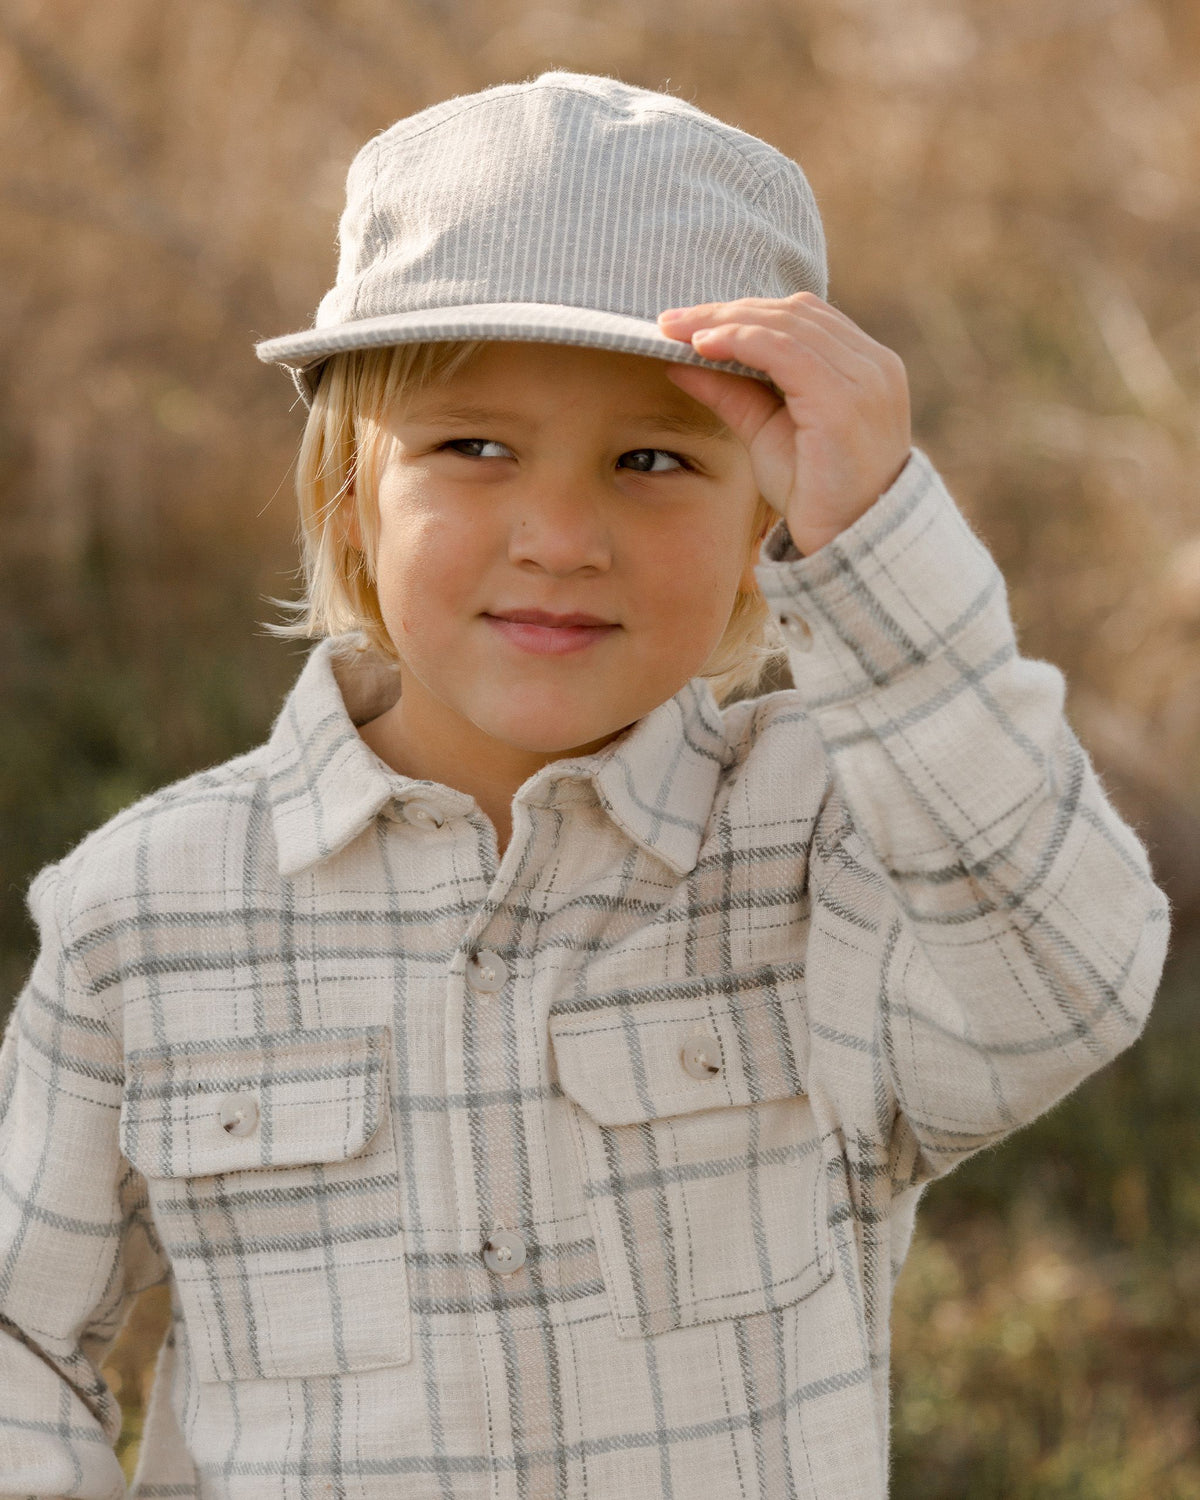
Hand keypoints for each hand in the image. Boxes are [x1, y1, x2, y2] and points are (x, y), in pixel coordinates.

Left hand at [656, 293, 911, 555]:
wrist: (847, 546)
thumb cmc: (814, 496)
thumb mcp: (766, 433)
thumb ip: (733, 392)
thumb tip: (680, 361)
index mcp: (865, 367)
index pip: (802, 318)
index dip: (745, 312)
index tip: (689, 323)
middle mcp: (874, 365)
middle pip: (793, 313)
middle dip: (727, 310)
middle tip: (669, 321)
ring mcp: (864, 381)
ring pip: (785, 325)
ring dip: (724, 321)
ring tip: (676, 330)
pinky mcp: (842, 402)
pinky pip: (783, 351)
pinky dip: (738, 341)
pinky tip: (701, 346)